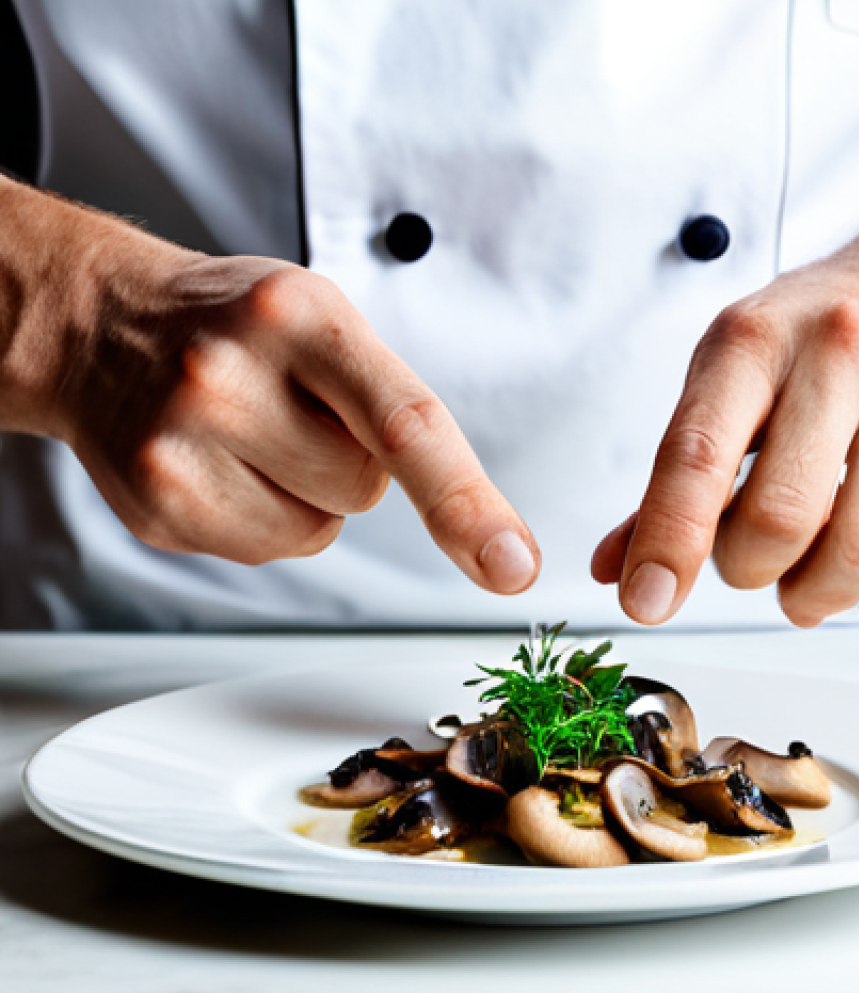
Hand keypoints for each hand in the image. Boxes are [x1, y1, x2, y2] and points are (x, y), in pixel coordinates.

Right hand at [0, 176, 538, 591]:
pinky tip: (221, 464)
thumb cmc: (231, 322)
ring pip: (318, 531)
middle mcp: (228, 378)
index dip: (466, 501)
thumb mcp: (317, 312)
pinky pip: (266, 551)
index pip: (405, 422)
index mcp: (298, 315)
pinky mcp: (157, 511)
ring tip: (251, 433)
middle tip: (290, 407)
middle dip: (350, 461)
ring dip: (305, 494)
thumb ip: (388, 397)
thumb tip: (464, 512)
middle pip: (363, 487)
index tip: (513, 565)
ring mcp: (179, 451)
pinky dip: (262, 516)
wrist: (96, 324)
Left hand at [594, 169, 858, 628]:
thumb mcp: (723, 380)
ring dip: (815, 596)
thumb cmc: (808, 340)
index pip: (698, 456)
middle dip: (745, 569)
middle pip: (780, 516)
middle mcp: (840, 358)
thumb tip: (616, 568)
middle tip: (745, 562)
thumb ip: (670, 478)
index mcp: (753, 343)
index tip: (646, 602)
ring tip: (799, 588)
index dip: (668, 542)